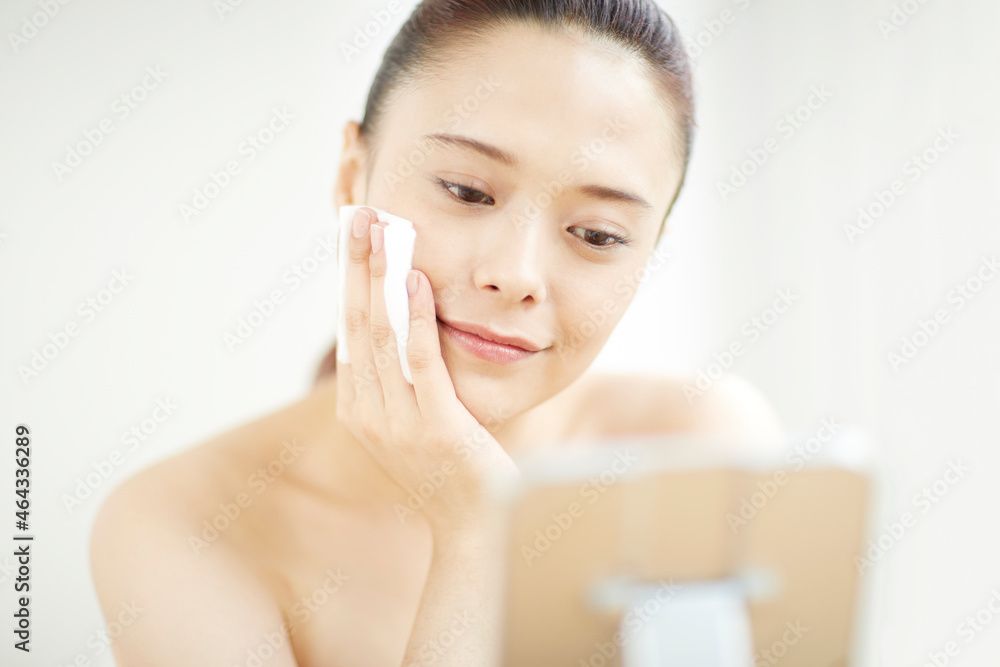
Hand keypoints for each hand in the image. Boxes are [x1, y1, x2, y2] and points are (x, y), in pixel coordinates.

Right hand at [336, 207, 519, 531]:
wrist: (472, 527)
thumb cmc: (448, 470)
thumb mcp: (409, 424)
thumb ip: (397, 383)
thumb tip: (398, 330)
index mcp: (357, 410)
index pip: (347, 333)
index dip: (348, 282)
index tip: (351, 239)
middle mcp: (367, 414)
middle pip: (356, 324)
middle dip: (355, 267)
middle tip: (358, 217)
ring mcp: (398, 422)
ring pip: (381, 335)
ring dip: (381, 278)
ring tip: (383, 231)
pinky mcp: (435, 426)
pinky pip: (421, 360)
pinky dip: (417, 316)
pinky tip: (418, 280)